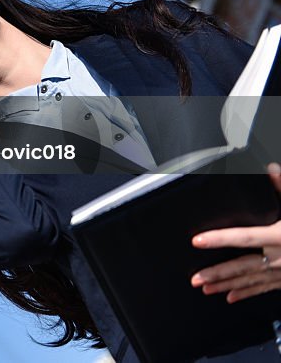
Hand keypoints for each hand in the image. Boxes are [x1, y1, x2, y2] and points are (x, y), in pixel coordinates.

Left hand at [190, 163, 280, 302]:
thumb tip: (271, 168)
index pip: (244, 237)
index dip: (220, 238)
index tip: (198, 240)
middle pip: (243, 266)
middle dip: (217, 273)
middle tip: (195, 279)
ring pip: (251, 280)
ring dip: (226, 285)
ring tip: (205, 289)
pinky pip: (264, 288)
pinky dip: (247, 293)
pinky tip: (231, 298)